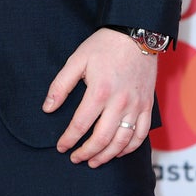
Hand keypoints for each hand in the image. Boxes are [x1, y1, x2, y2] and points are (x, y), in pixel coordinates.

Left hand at [42, 28, 156, 166]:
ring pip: (122, 142)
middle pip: (102, 139)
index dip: (69, 140)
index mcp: (99, 91)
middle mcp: (119, 103)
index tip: (61, 147)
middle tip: (75, 159)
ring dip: (107, 156)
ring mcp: (136, 106)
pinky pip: (141, 135)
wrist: (136, 34)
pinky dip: (130, 148)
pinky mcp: (147, 106)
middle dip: (86, 153)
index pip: (80, 125)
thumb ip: (61, 85)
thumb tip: (47, 108)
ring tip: (94, 162)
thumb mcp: (77, 60)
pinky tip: (119, 152)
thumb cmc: (103, 45)